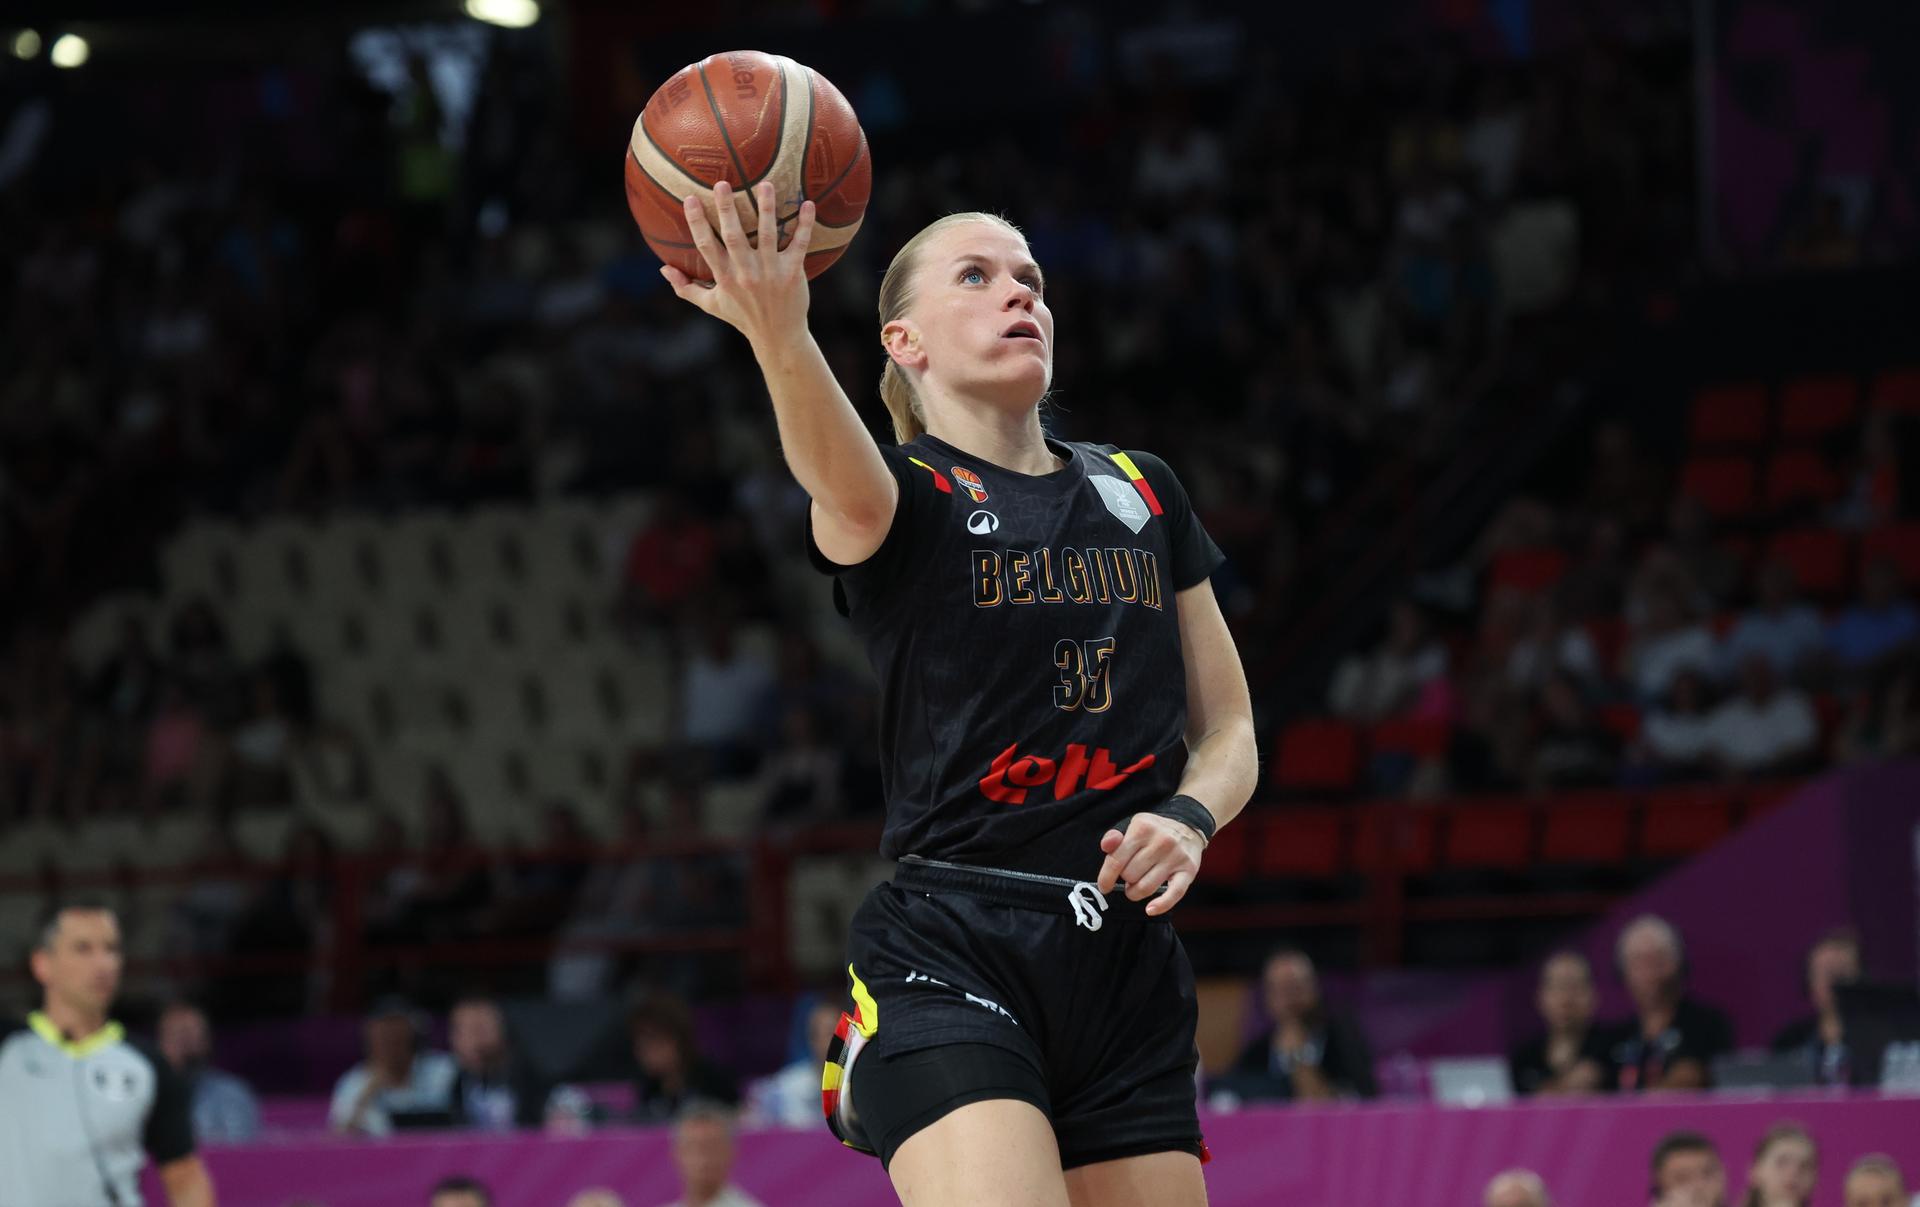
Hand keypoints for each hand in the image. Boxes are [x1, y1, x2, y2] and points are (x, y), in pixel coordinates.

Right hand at [661, 180, 815, 354]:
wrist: (778, 336)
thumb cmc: (743, 317)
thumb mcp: (711, 305)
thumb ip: (686, 288)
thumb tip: (663, 270)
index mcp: (725, 277)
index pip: (706, 246)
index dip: (697, 222)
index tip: (690, 199)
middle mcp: (746, 273)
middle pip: (734, 236)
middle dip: (727, 209)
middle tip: (722, 183)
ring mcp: (771, 272)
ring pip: (768, 234)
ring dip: (767, 208)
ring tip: (765, 184)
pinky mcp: (792, 272)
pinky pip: (800, 244)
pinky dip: (805, 225)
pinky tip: (808, 205)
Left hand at [1096, 812, 1205, 916]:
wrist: (1187, 826)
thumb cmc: (1154, 832)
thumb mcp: (1133, 827)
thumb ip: (1115, 838)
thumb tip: (1106, 845)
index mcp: (1142, 828)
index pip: (1116, 860)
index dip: (1106, 877)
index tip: (1104, 886)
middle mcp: (1161, 841)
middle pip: (1130, 875)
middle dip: (1125, 880)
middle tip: (1129, 876)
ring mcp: (1176, 856)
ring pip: (1146, 887)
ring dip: (1136, 893)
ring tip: (1137, 886)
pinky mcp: (1189, 871)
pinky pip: (1174, 894)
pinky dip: (1161, 905)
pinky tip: (1150, 909)